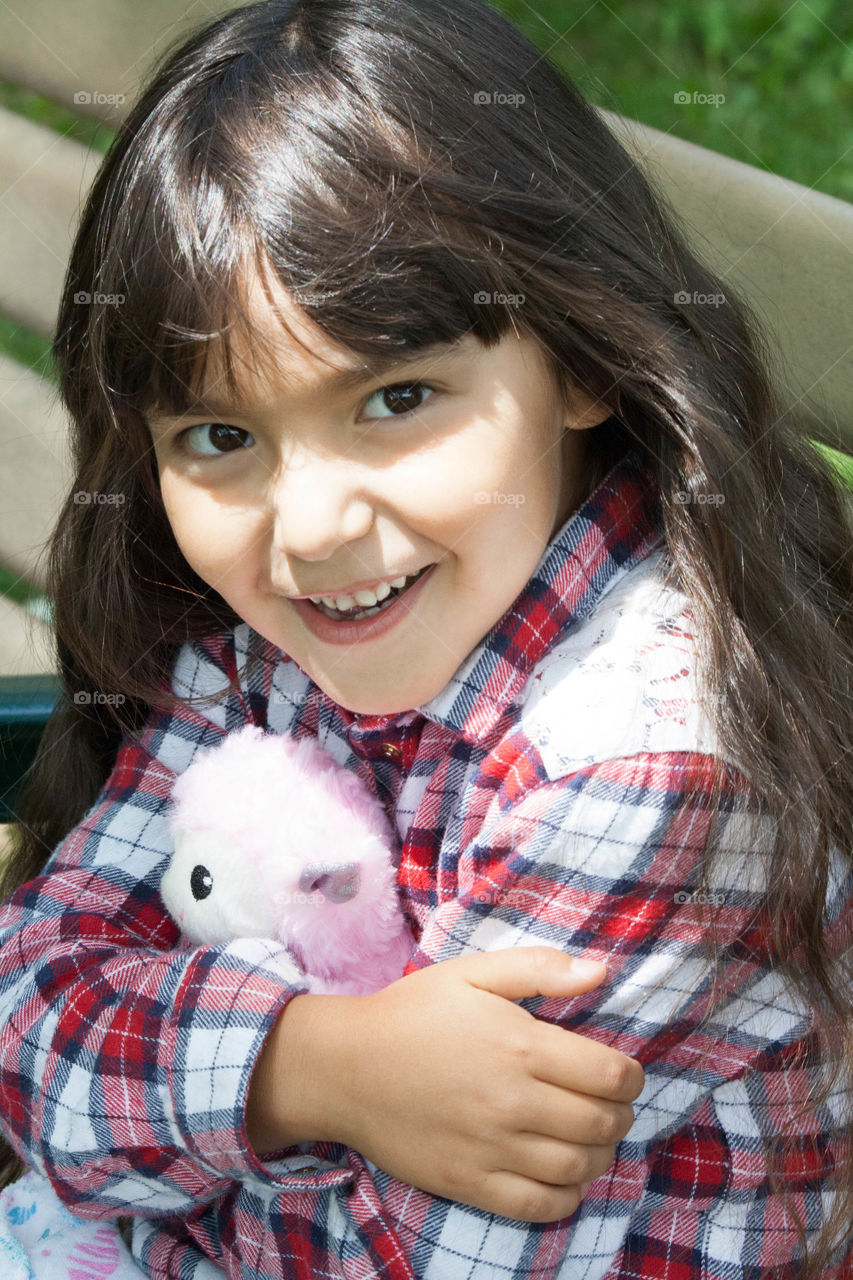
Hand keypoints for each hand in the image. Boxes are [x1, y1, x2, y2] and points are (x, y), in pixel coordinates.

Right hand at [328, 947, 643, 1221]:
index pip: (611, 1075)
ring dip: (601, 1153)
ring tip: (591, 1135)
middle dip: (621, 1113)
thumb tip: (601, 972)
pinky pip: (541, 1206)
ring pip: (579, 1167)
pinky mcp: (471, 1183)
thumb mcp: (472, 973)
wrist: (345, 1068)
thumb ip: (539, 969)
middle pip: (602, 1124)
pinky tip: (564, 1173)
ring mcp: (492, 1149)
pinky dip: (568, 1195)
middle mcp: (513, 1102)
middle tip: (610, 1103)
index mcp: (520, 1046)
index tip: (623, 1070)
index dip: (631, 1075)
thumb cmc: (412, 1013)